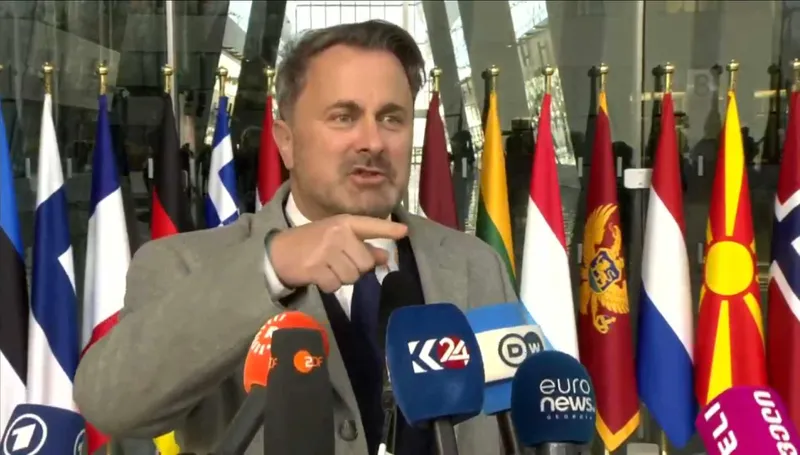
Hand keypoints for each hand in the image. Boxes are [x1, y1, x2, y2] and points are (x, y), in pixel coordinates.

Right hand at [269, 215, 407, 292]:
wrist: (279, 251)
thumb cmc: (314, 243)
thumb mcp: (338, 239)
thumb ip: (363, 247)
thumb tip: (386, 258)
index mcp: (345, 223)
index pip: (370, 225)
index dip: (389, 229)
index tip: (404, 231)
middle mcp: (337, 234)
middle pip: (365, 263)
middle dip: (356, 269)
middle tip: (339, 263)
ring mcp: (326, 250)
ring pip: (352, 277)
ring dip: (342, 278)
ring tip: (328, 268)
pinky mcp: (315, 267)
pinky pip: (335, 285)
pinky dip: (329, 285)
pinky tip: (319, 275)